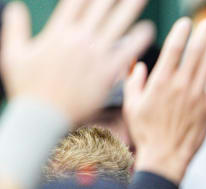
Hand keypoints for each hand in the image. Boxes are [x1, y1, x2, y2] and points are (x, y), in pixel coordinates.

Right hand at [1, 0, 153, 123]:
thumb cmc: (28, 90)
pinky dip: (138, 39)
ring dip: (132, 8)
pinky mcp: (106, 72)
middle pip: (101, 7)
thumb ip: (15, 29)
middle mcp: (78, 39)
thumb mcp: (13, 55)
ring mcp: (94, 55)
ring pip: (118, 24)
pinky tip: (149, 29)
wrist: (43, 118)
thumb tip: (15, 7)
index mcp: (58, 32)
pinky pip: (127, 52)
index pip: (77, 2)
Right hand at [124, 17, 205, 183]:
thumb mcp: (132, 106)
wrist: (164, 158)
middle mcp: (180, 86)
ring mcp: (196, 97)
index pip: (173, 50)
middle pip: (195, 53)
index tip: (187, 22)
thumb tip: (138, 65)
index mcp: (159, 82)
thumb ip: (134, 83)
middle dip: (204, 34)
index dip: (182, 33)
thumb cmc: (146, 134)